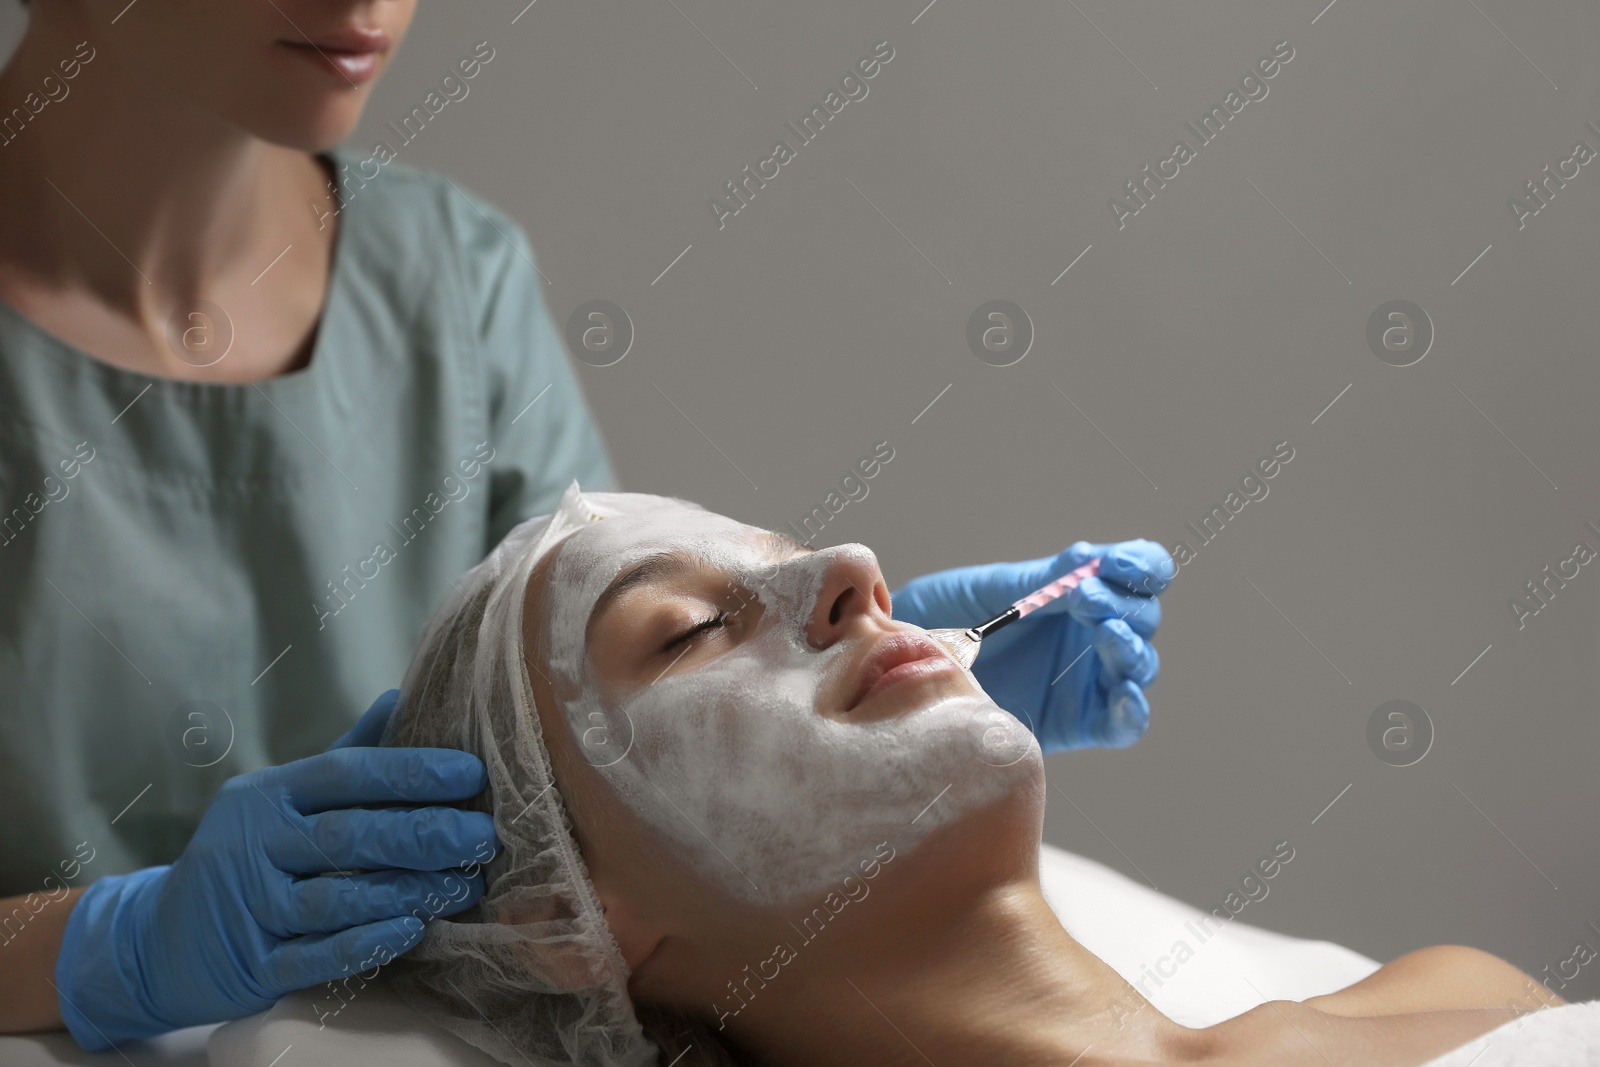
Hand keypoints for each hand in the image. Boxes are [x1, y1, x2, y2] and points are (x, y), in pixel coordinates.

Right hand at [55, 691, 495, 1048]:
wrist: (161, 938)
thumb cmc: (250, 853)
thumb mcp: (284, 797)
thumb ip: (345, 755)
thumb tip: (401, 699)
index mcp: (271, 794)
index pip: (345, 773)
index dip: (409, 772)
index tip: (469, 774)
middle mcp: (257, 844)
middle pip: (347, 835)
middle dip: (422, 834)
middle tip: (482, 837)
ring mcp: (251, 905)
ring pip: (335, 897)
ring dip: (406, 891)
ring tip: (464, 887)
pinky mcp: (252, 963)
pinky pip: (313, 955)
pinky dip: (364, 943)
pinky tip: (411, 931)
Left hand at [891, 541, 1173, 750]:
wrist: (904, 665)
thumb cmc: (942, 619)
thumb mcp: (992, 590)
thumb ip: (1044, 581)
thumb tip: (1090, 561)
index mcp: (1079, 592)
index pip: (1137, 572)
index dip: (1142, 565)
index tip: (1118, 565)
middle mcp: (1092, 633)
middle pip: (1142, 616)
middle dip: (1123, 603)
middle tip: (1085, 597)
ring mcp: (1088, 678)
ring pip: (1139, 664)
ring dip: (1131, 647)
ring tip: (1105, 632)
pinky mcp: (1079, 723)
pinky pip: (1123, 724)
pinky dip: (1132, 710)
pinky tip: (1123, 692)